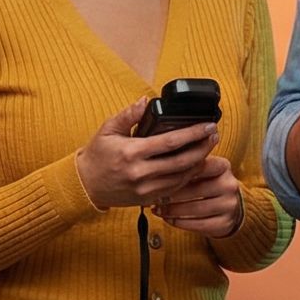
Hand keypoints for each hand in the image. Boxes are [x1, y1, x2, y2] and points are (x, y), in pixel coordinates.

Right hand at [76, 97, 220, 210]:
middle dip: (202, 147)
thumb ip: (129, 114)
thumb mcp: (108, 129)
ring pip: (181, 177)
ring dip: (199, 162)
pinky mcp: (147, 199)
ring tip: (209, 147)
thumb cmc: (97, 155)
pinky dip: (188, 177)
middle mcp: (140, 173)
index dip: (193, 133)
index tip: (208, 125)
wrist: (85, 185)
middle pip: (182, 161)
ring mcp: (145, 189)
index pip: (171, 142)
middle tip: (214, 135)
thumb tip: (147, 100)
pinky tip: (195, 165)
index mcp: (132, 152)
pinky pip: (174, 188)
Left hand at [156, 153, 243, 237]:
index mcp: (223, 166)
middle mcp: (229, 184)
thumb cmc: (206, 184)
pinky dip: (179, 222)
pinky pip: (198, 224)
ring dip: (172, 210)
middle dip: (171, 194)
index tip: (157, 177)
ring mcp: (229, 205)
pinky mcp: (225, 223)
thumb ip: (186, 166)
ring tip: (157, 209)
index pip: (198, 166)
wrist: (228, 207)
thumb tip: (156, 167)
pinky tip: (168, 219)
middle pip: (195, 189)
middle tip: (153, 196)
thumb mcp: (202, 171)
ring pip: (195, 208)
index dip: (176, 173)